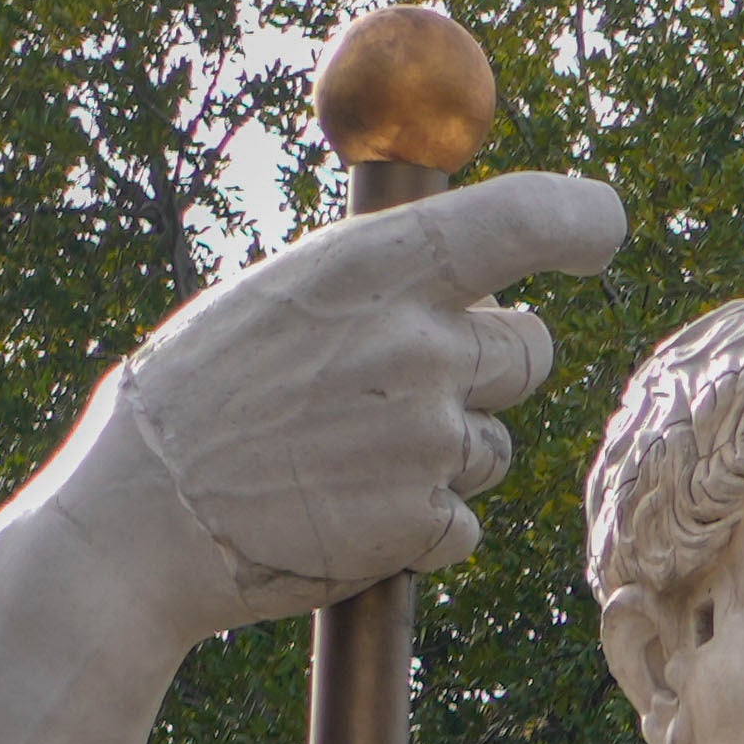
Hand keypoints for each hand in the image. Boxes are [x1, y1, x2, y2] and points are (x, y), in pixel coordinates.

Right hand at [94, 170, 629, 624]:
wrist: (143, 518)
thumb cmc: (195, 398)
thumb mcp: (278, 297)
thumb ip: (378, 283)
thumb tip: (473, 286)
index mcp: (375, 267)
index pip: (522, 218)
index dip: (579, 219)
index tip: (601, 227)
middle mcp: (419, 344)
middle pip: (532, 350)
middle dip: (497, 364)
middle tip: (423, 383)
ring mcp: (429, 437)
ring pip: (493, 444)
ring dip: (443, 454)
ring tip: (341, 459)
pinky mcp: (426, 521)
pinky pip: (463, 520)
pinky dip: (418, 525)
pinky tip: (342, 513)